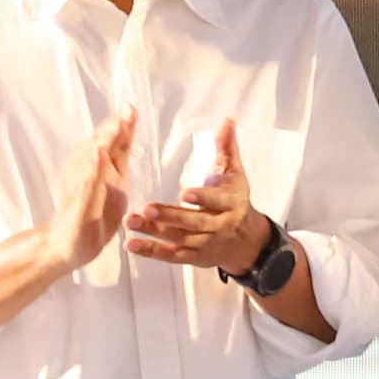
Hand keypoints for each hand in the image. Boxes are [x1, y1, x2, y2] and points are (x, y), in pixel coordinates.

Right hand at [49, 109, 138, 269]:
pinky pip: (83, 189)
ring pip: (89, 163)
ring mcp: (79, 190)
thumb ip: (120, 154)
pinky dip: (90, 174)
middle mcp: (85, 173)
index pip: (110, 142)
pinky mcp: (77, 208)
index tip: (131, 108)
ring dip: (100, 145)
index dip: (120, 125)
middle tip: (125, 113)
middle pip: (98, 146)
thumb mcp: (115, 179)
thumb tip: (128, 124)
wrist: (71, 245)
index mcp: (98, 167)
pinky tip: (96, 162)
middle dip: (111, 130)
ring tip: (113, 129)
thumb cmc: (94, 212)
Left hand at [125, 120, 274, 274]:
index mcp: (231, 204)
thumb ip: (227, 148)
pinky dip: (151, 252)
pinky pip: (171, 256)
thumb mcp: (236, 175)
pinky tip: (132, 244)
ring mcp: (205, 244)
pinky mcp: (193, 257)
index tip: (184, 193)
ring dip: (154, 232)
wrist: (248, 242)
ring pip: (179, 239)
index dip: (202, 198)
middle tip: (147, 208)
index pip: (217, 200)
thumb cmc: (237, 202)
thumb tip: (226, 121)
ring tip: (131, 222)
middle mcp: (219, 226)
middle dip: (170, 216)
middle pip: (194, 223)